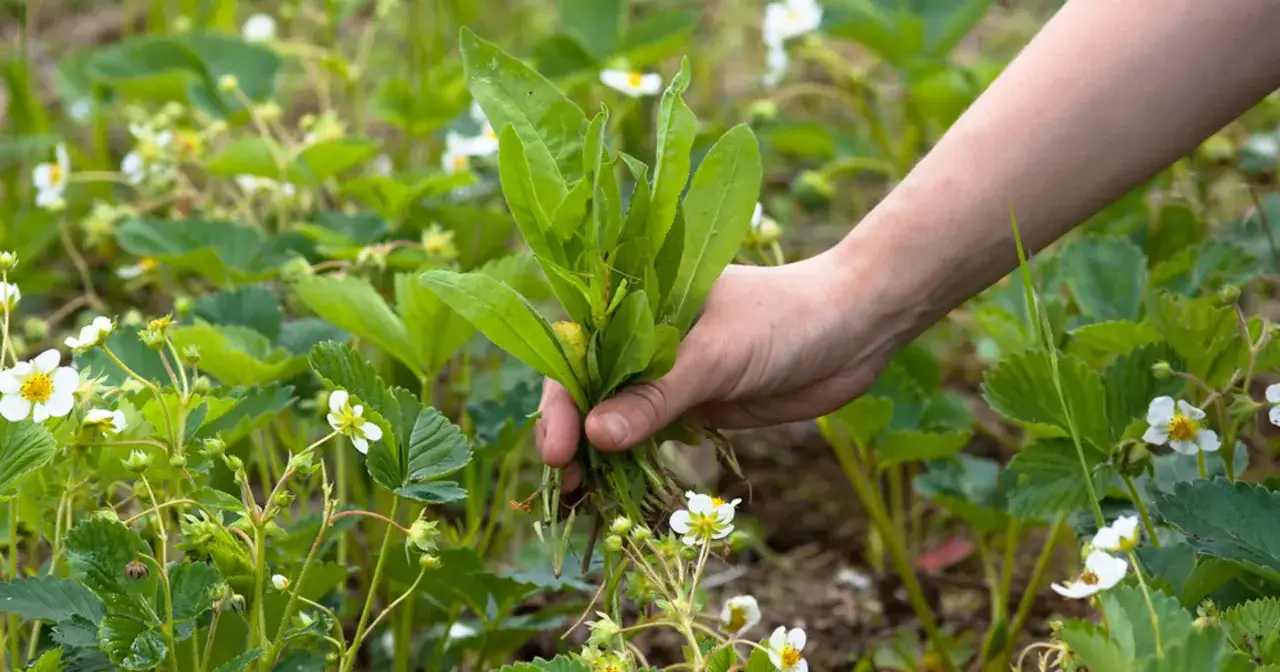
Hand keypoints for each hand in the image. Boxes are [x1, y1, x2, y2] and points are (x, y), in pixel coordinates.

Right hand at [535, 242, 912, 489]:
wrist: (855, 329)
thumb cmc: (784, 320)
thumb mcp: (716, 355)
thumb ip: (657, 395)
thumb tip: (595, 436)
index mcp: (639, 302)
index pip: (578, 349)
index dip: (560, 398)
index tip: (559, 446)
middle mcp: (645, 337)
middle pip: (588, 387)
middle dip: (570, 434)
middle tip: (566, 482)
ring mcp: (670, 372)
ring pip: (616, 415)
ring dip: (595, 454)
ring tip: (580, 497)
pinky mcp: (696, 402)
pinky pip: (650, 433)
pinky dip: (629, 460)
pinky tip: (614, 489)